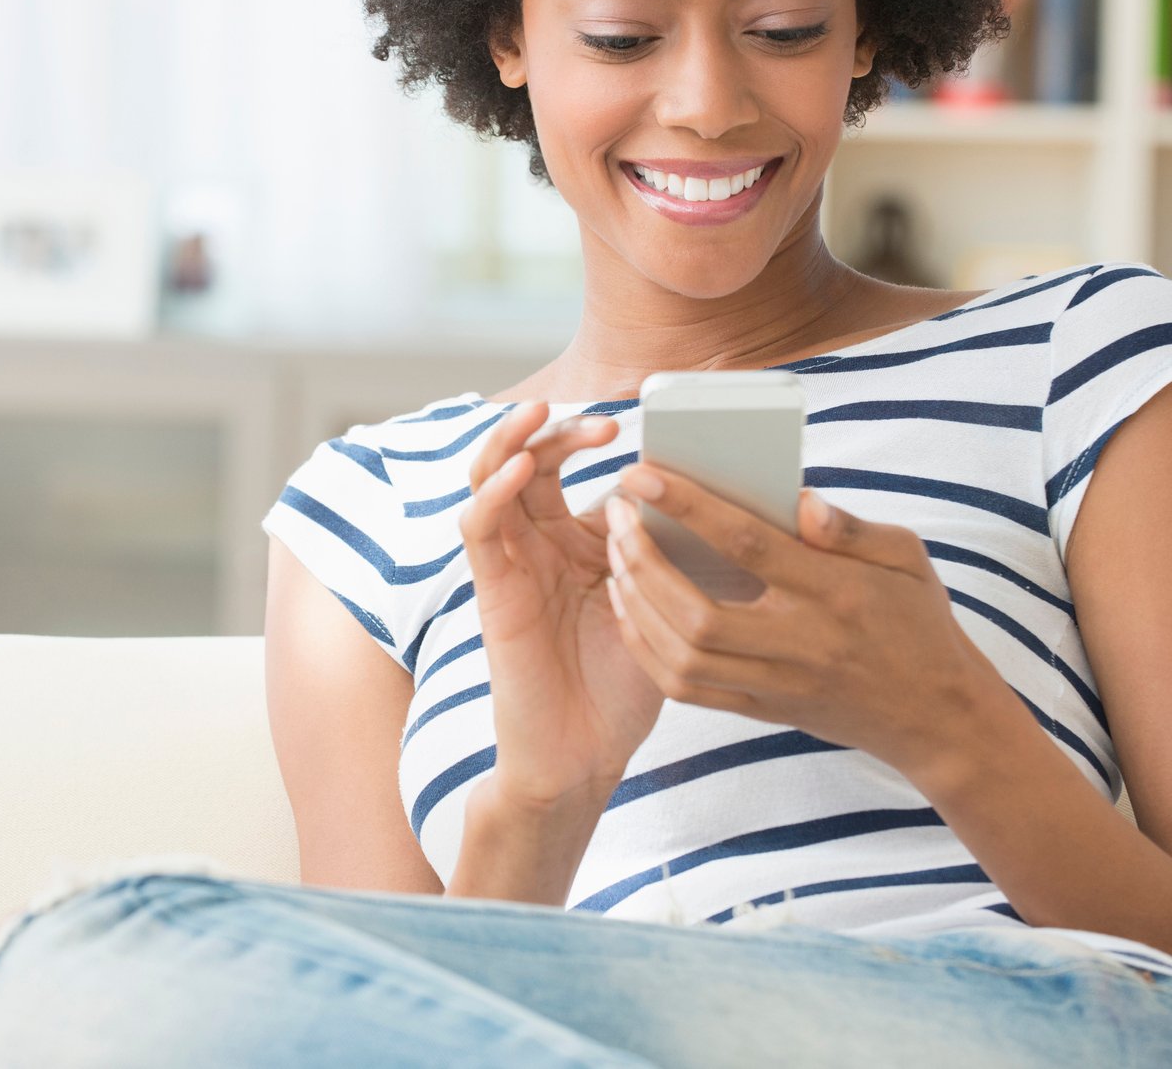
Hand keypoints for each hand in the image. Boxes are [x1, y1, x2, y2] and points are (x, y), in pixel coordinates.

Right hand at [458, 403, 665, 808]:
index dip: (587, 436)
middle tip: (598, 424)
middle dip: (555, 430)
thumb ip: (666, 547)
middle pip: (526, 462)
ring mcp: (510, 565)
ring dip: (507, 442)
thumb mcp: (659, 601)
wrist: (584, 756)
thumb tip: (692, 489)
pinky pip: (479, 529)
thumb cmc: (623, 685)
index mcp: (573, 542)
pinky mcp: (492, 591)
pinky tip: (518, 471)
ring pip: (489, 479)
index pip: (564, 467)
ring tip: (535, 415)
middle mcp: (536, 545)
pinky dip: (493, 492)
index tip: (638, 427)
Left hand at [601, 465, 1005, 781]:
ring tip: (615, 555)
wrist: (937, 715)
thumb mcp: (906, 558)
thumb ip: (851, 527)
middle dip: (643, 560)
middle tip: (614, 514)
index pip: (748, 544)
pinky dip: (647, 650)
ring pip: (683, 656)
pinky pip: (687, 690)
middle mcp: (801, 643)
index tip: (643, 473)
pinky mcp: (763, 709)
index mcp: (834, 594)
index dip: (690, 507)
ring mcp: (778, 683)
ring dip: (636, 605)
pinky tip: (630, 609)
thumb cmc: (918, 622)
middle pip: (698, 611)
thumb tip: (798, 498)